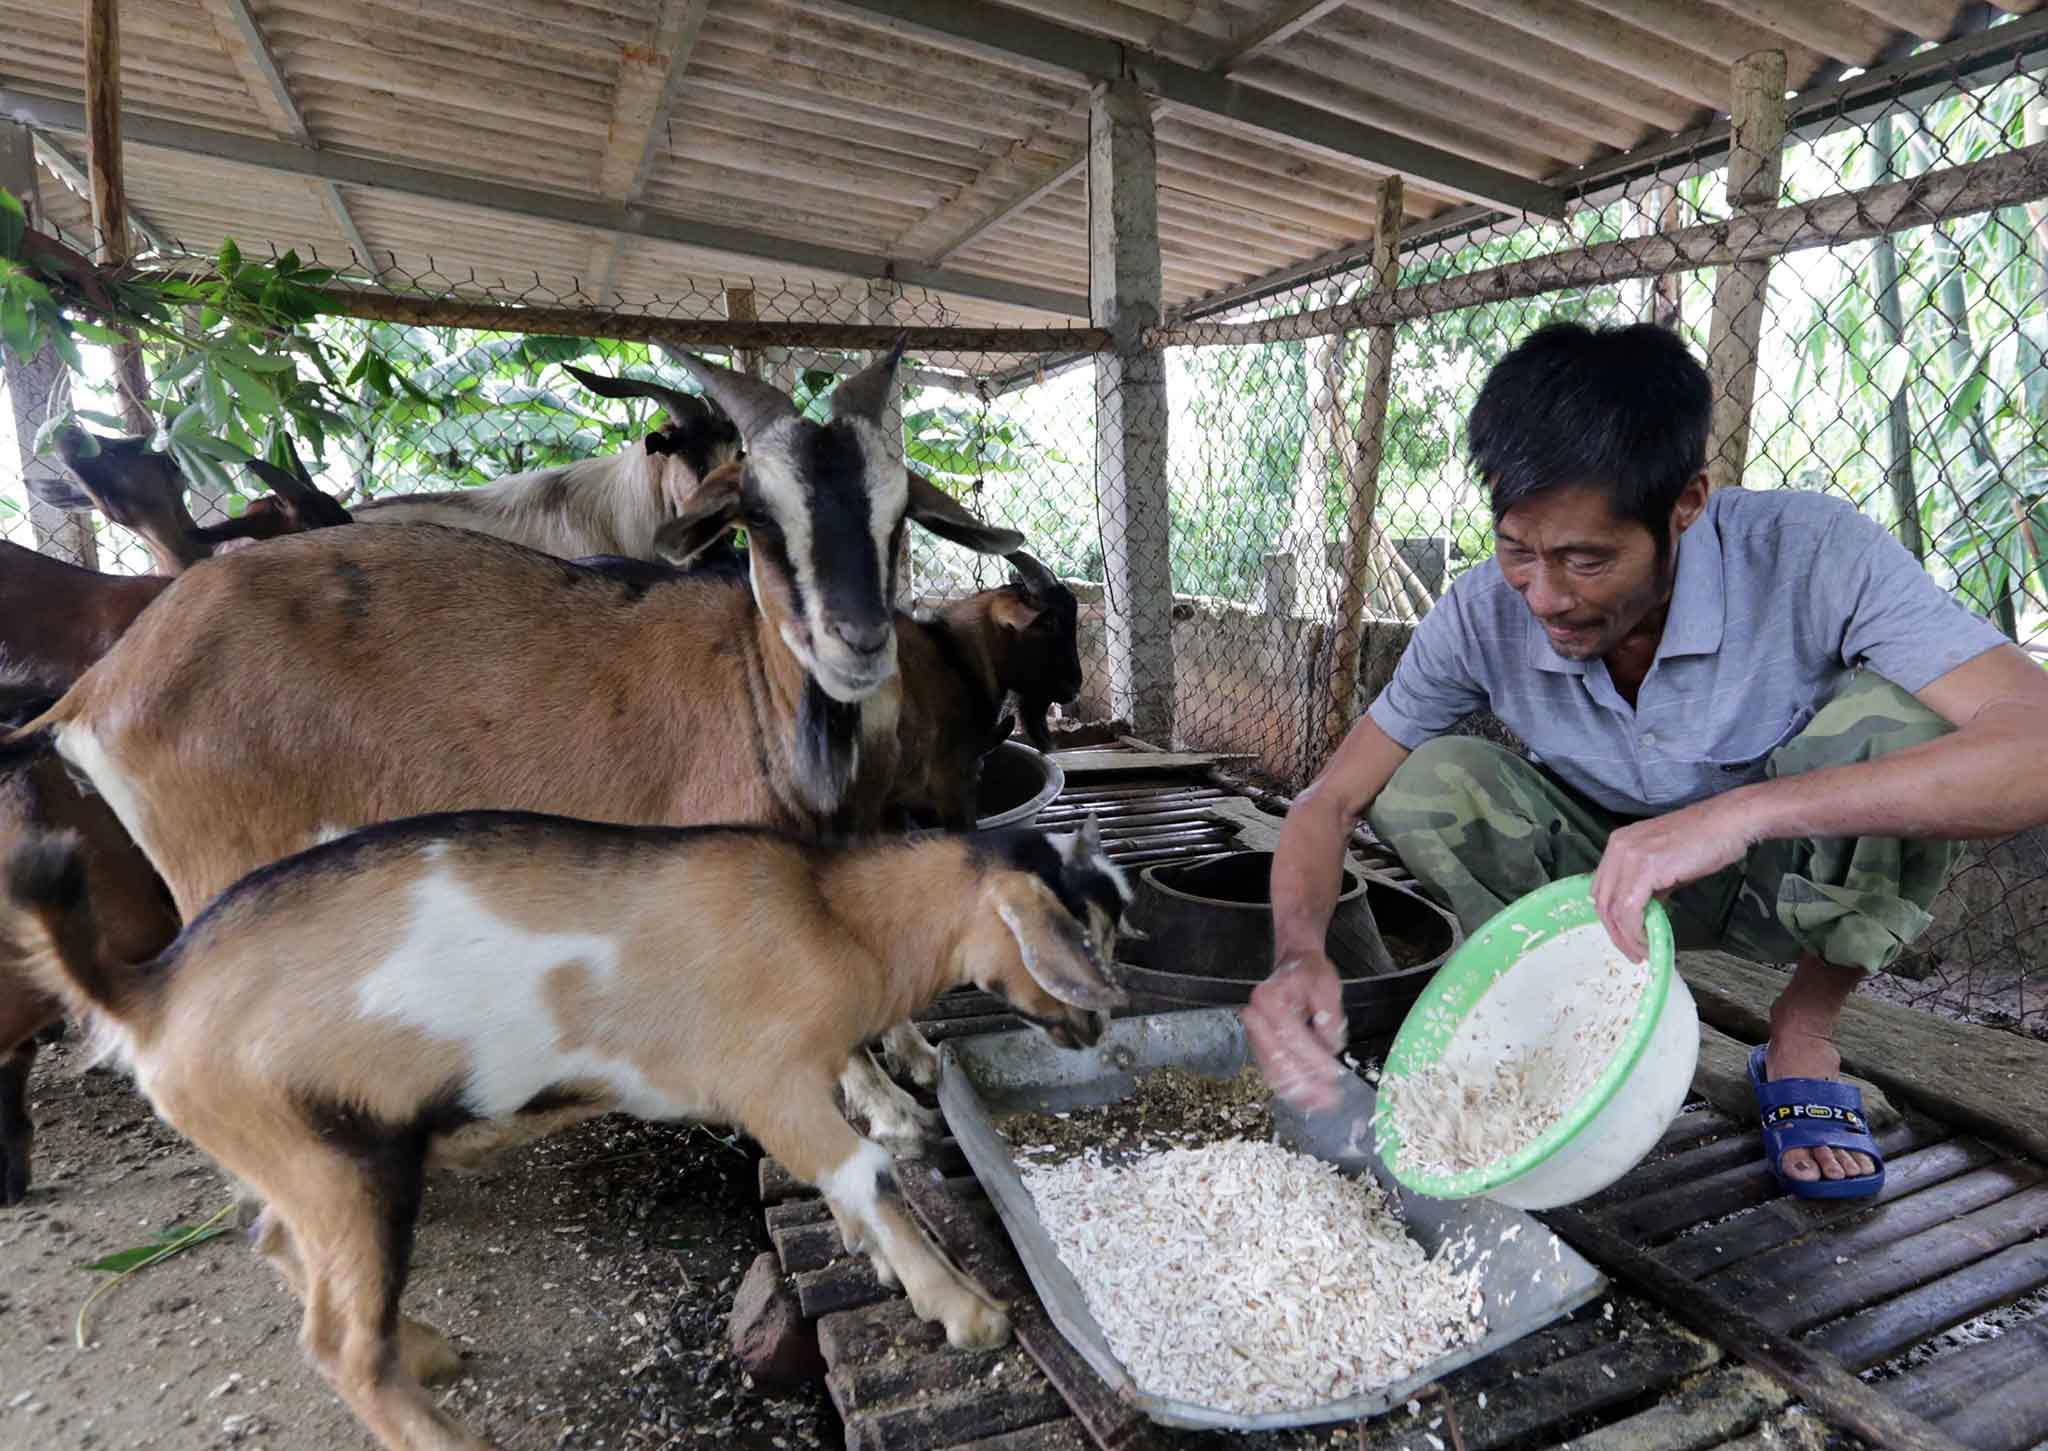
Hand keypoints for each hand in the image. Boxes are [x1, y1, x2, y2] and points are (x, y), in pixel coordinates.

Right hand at [1243, 952, 1346, 1112]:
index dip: (1313, 1057)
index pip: (1291, 1035)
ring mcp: (1255, 1035)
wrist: (1293, 967)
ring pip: (1274, 1072)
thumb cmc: (1310, 974)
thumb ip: (1330, 1014)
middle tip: (1330, 1099)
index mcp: (1268, 998)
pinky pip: (1274, 1072)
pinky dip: (1292, 1089)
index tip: (1334, 1073)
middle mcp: (1255, 1018)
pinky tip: (1310, 1101)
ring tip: (1323, 1104)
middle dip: (1305, 1083)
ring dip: (1299, 1092)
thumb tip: (1331, 1047)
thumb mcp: (1327, 985)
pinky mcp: (1262, 1048)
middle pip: (1278, 1059)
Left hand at [1593, 792, 1760, 960]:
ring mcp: (1630, 856)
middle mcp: (1618, 848)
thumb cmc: (1705, 841)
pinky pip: (1630, 909)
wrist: (1729, 822)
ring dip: (1626, 937)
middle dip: (1615, 932)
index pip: (1602, 889)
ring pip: (1614, 909)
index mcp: (1618, 845)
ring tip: (1642, 953)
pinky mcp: (1646, 868)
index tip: (1625, 938)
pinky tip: (1648, 941)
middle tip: (1632, 953)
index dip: (1611, 918)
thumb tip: (1644, 915)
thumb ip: (1649, 888)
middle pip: (1602, 901)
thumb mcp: (1666, 865)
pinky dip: (1635, 931)